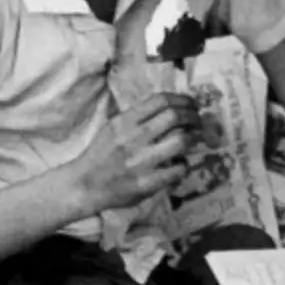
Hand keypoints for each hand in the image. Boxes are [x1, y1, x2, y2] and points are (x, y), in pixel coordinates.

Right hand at [75, 92, 202, 212]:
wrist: (85, 185)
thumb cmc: (102, 154)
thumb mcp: (114, 128)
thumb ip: (138, 118)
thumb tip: (171, 108)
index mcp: (124, 121)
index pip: (160, 100)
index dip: (182, 99)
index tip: (191, 104)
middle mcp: (133, 138)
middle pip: (175, 117)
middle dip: (193, 116)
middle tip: (199, 121)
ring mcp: (141, 161)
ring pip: (181, 141)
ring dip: (195, 138)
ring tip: (197, 138)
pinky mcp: (147, 183)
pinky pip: (177, 169)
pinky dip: (184, 165)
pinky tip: (182, 164)